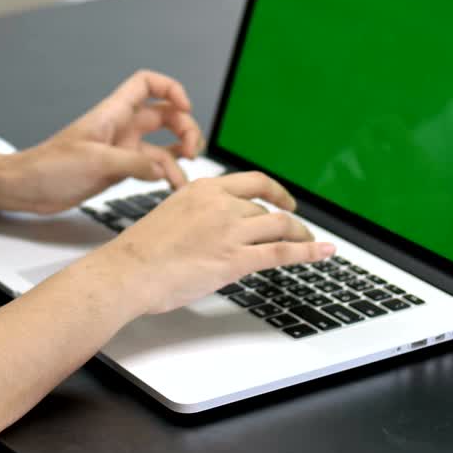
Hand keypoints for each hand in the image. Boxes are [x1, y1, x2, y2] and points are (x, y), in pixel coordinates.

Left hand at [0, 70, 204, 213]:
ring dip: (178, 158)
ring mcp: (122, 150)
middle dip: (185, 129)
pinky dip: (164, 176)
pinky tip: (169, 188)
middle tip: (192, 151)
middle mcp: (121, 128)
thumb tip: (163, 170)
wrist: (27, 187)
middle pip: (165, 116)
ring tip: (182, 179)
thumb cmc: (49, 166)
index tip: (184, 107)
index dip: (170, 89)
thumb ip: (133, 163)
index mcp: (113, 113)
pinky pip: (151, 169)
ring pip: (163, 146)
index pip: (146, 84)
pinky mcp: (119, 171)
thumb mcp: (95, 161)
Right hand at [79, 172, 334, 315]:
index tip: (283, 200)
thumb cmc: (140, 251)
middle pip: (266, 208)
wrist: (128, 271)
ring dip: (301, 235)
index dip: (275, 190)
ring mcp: (230, 230)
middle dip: (287, 220)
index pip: (252, 181)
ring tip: (311, 244)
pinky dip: (309, 252)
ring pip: (279, 226)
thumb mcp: (172, 215)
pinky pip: (282, 252)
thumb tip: (219, 227)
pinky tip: (324, 253)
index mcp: (204, 188)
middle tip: (298, 229)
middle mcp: (220, 204)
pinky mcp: (235, 259)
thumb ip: (200, 214)